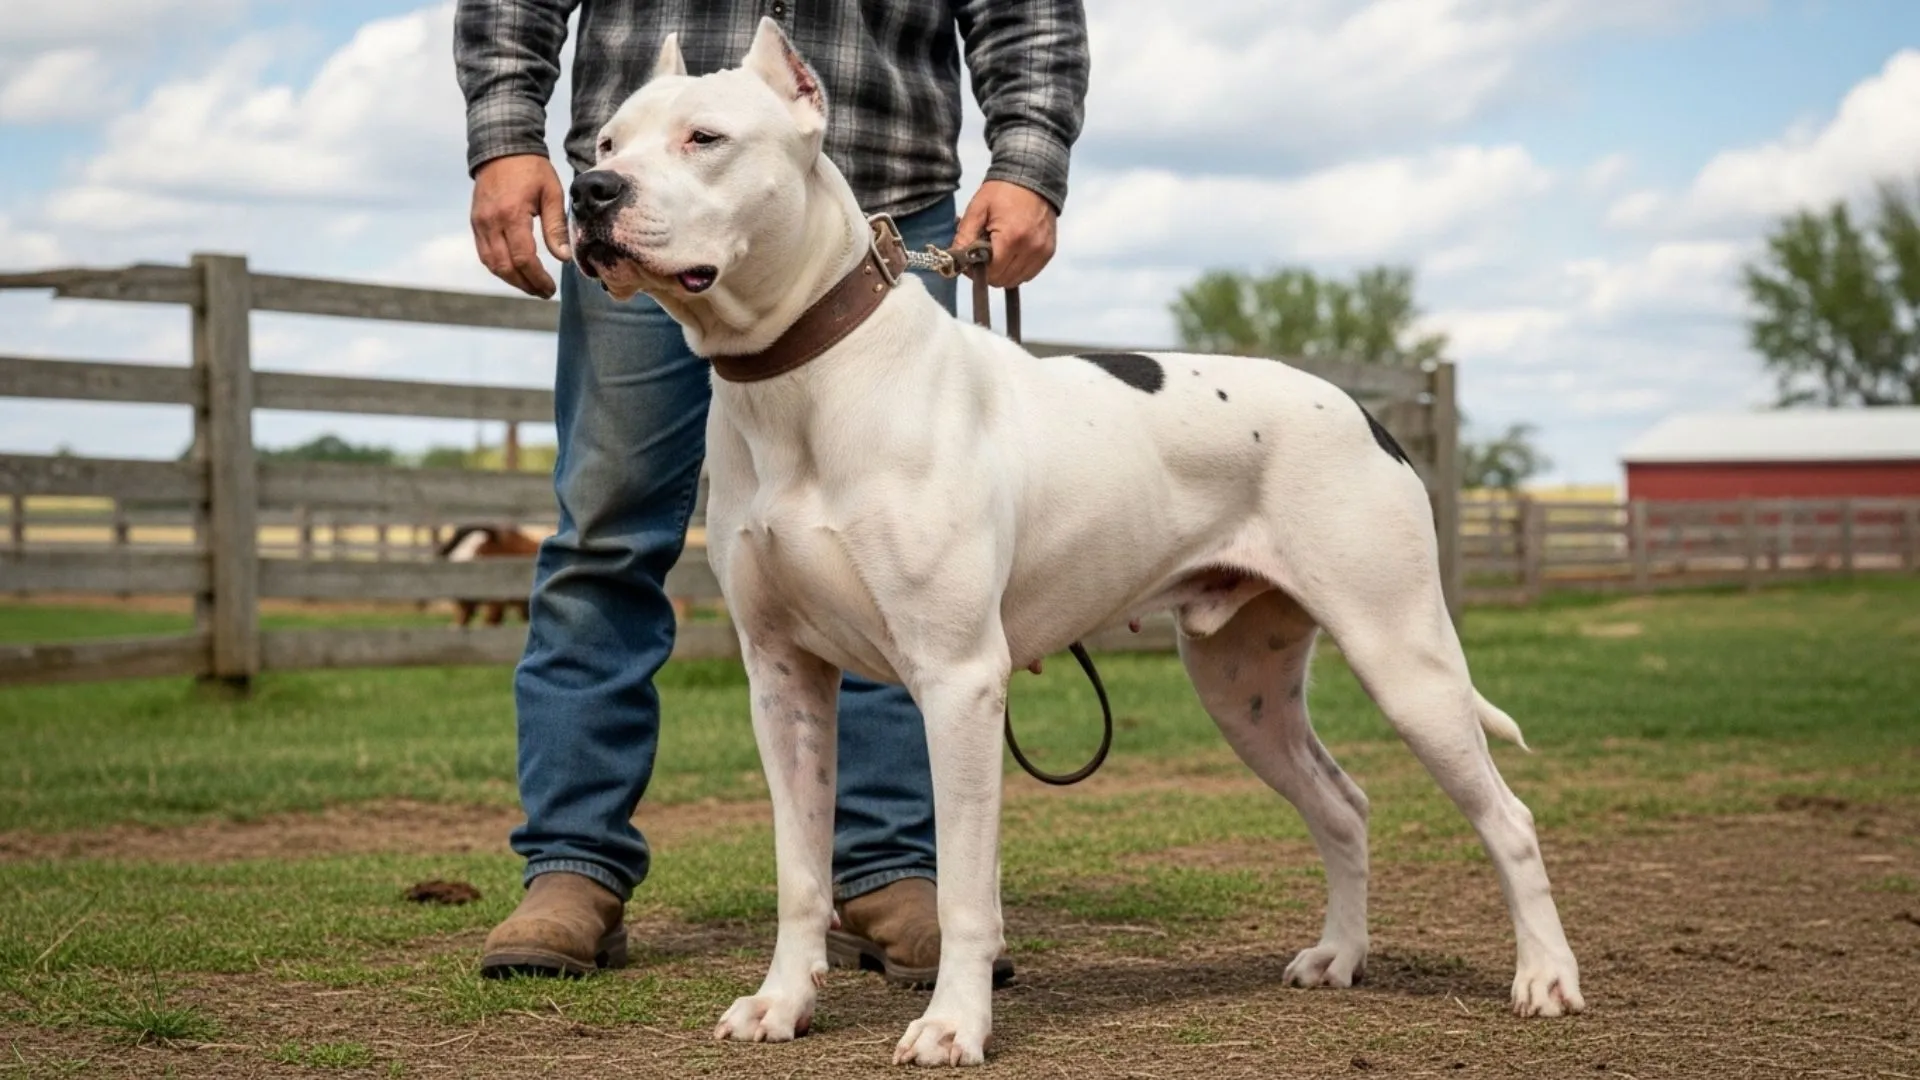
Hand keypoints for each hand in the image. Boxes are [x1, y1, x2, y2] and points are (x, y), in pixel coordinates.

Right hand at [470, 154, 571, 297]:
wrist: (502, 147)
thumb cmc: (532, 169)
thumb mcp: (552, 194)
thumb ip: (556, 227)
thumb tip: (564, 258)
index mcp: (512, 214)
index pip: (523, 258)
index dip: (537, 278)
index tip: (550, 288)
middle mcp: (491, 221)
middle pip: (504, 267)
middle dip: (525, 284)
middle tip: (543, 292)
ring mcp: (480, 223)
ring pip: (491, 264)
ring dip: (511, 279)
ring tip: (531, 285)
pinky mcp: (476, 222)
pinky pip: (485, 253)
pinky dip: (500, 267)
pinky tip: (516, 271)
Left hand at [953, 179, 1056, 287]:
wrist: (1032, 177)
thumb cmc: (1002, 192)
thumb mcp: (977, 209)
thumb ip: (964, 237)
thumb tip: (955, 262)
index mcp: (1012, 237)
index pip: (990, 272)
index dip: (976, 270)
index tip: (970, 259)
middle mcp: (1031, 248)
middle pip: (1002, 280)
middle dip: (987, 272)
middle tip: (981, 255)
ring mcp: (1042, 252)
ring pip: (1015, 280)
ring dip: (1001, 273)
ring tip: (996, 253)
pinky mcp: (1048, 252)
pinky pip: (1028, 274)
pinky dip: (1015, 270)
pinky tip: (1009, 254)